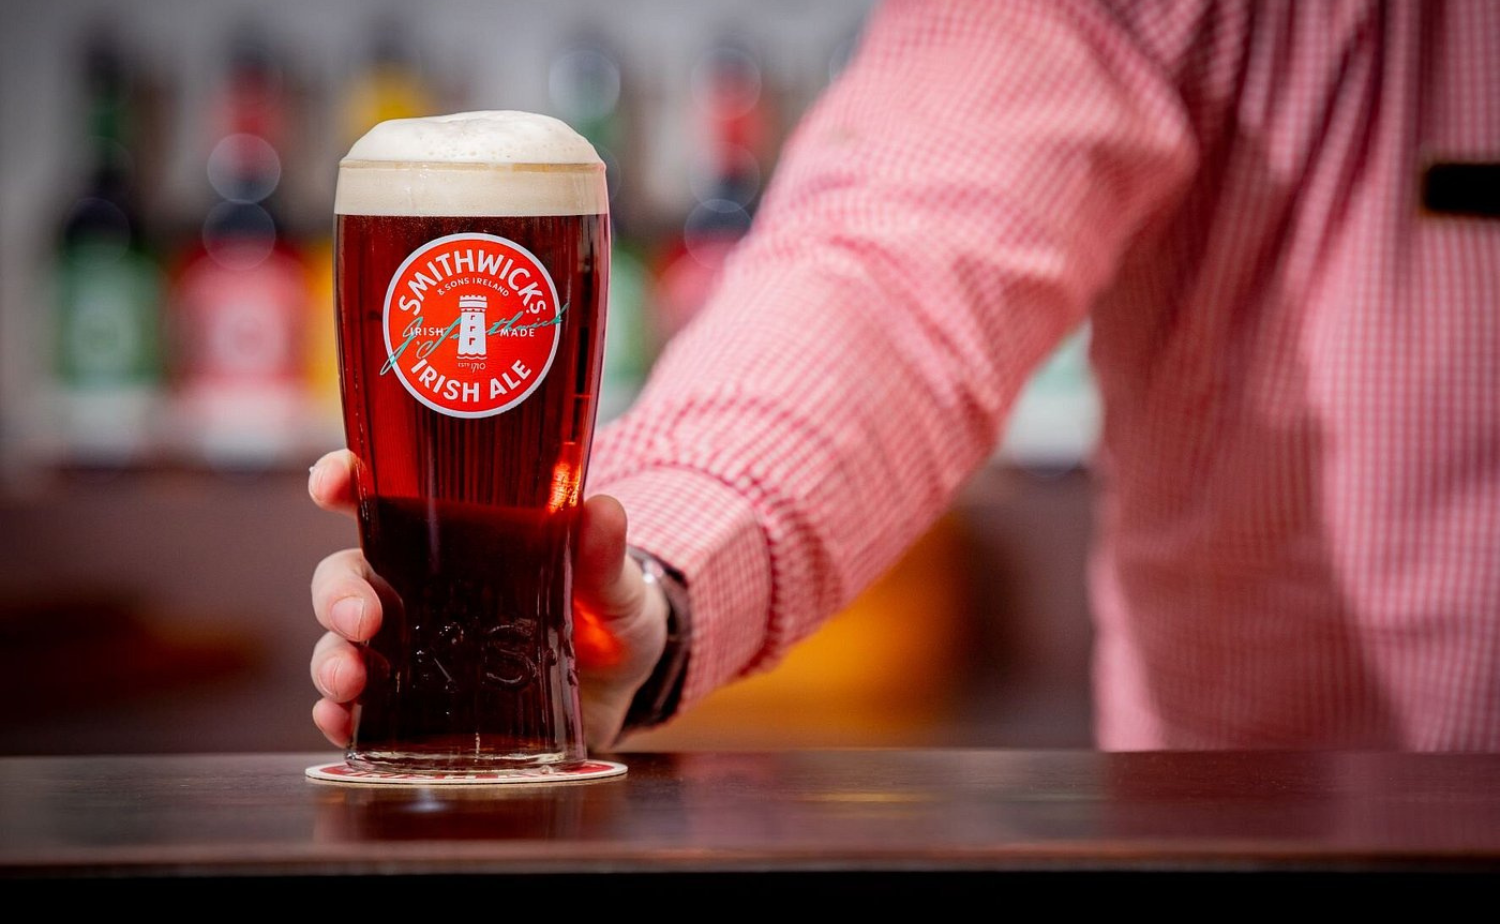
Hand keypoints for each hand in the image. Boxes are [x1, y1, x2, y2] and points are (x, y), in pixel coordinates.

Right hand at [307, 449, 668, 752]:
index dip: (343, 481)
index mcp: (454, 539)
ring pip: (342, 644)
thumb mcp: (613, 582)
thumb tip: (602, 511)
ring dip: (331, 659)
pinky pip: (360, 711)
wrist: (624, 688)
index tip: (330, 482)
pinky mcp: (420, 708)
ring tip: (349, 680)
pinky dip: (339, 718)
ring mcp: (414, 650)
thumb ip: (603, 552)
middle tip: (362, 617)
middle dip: (339, 594)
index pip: (381, 496)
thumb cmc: (607, 615)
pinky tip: (343, 725)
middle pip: (347, 578)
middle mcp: (419, 589)